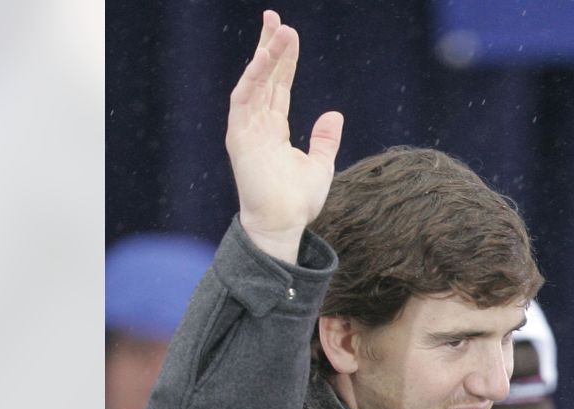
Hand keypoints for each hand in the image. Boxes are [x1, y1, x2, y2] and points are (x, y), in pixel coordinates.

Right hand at [226, 10, 343, 262]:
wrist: (282, 224)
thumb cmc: (297, 201)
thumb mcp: (320, 165)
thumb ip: (325, 140)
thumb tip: (334, 114)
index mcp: (273, 129)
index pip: (278, 85)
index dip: (283, 59)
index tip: (289, 33)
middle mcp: (257, 124)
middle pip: (263, 77)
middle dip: (268, 46)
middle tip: (274, 17)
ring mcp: (246, 130)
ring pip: (254, 82)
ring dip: (264, 55)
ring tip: (277, 29)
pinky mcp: (239, 138)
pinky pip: (244, 99)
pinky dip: (253, 78)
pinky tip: (263, 58)